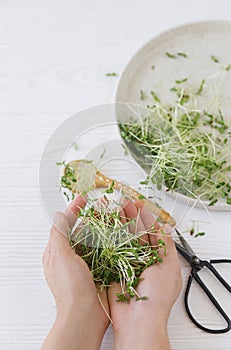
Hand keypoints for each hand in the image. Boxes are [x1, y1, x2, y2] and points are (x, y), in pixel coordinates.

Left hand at [41, 195, 109, 349]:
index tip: (83, 198)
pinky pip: (107, 250)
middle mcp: (72, 256)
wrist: (86, 315)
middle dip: (92, 215)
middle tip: (103, 203)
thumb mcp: (60, 256)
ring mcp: (87, 262)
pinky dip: (112, 240)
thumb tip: (58, 214)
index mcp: (57, 252)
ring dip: (104, 225)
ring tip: (113, 213)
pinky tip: (120, 233)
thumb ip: (58, 234)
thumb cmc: (70, 288)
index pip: (64, 224)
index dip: (73, 209)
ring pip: (96, 238)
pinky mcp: (101, 269)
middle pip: (82, 228)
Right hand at [108, 200, 181, 349]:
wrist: (138, 322)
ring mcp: (126, 263)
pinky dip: (107, 236)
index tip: (139, 203)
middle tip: (123, 201)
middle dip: (130, 215)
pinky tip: (104, 223)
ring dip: (118, 222)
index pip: (151, 232)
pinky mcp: (112, 268)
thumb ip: (166, 245)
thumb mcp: (168, 268)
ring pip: (122, 237)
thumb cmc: (157, 297)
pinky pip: (110, 249)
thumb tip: (166, 226)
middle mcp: (141, 259)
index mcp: (157, 259)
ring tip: (112, 207)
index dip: (146, 217)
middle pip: (135, 232)